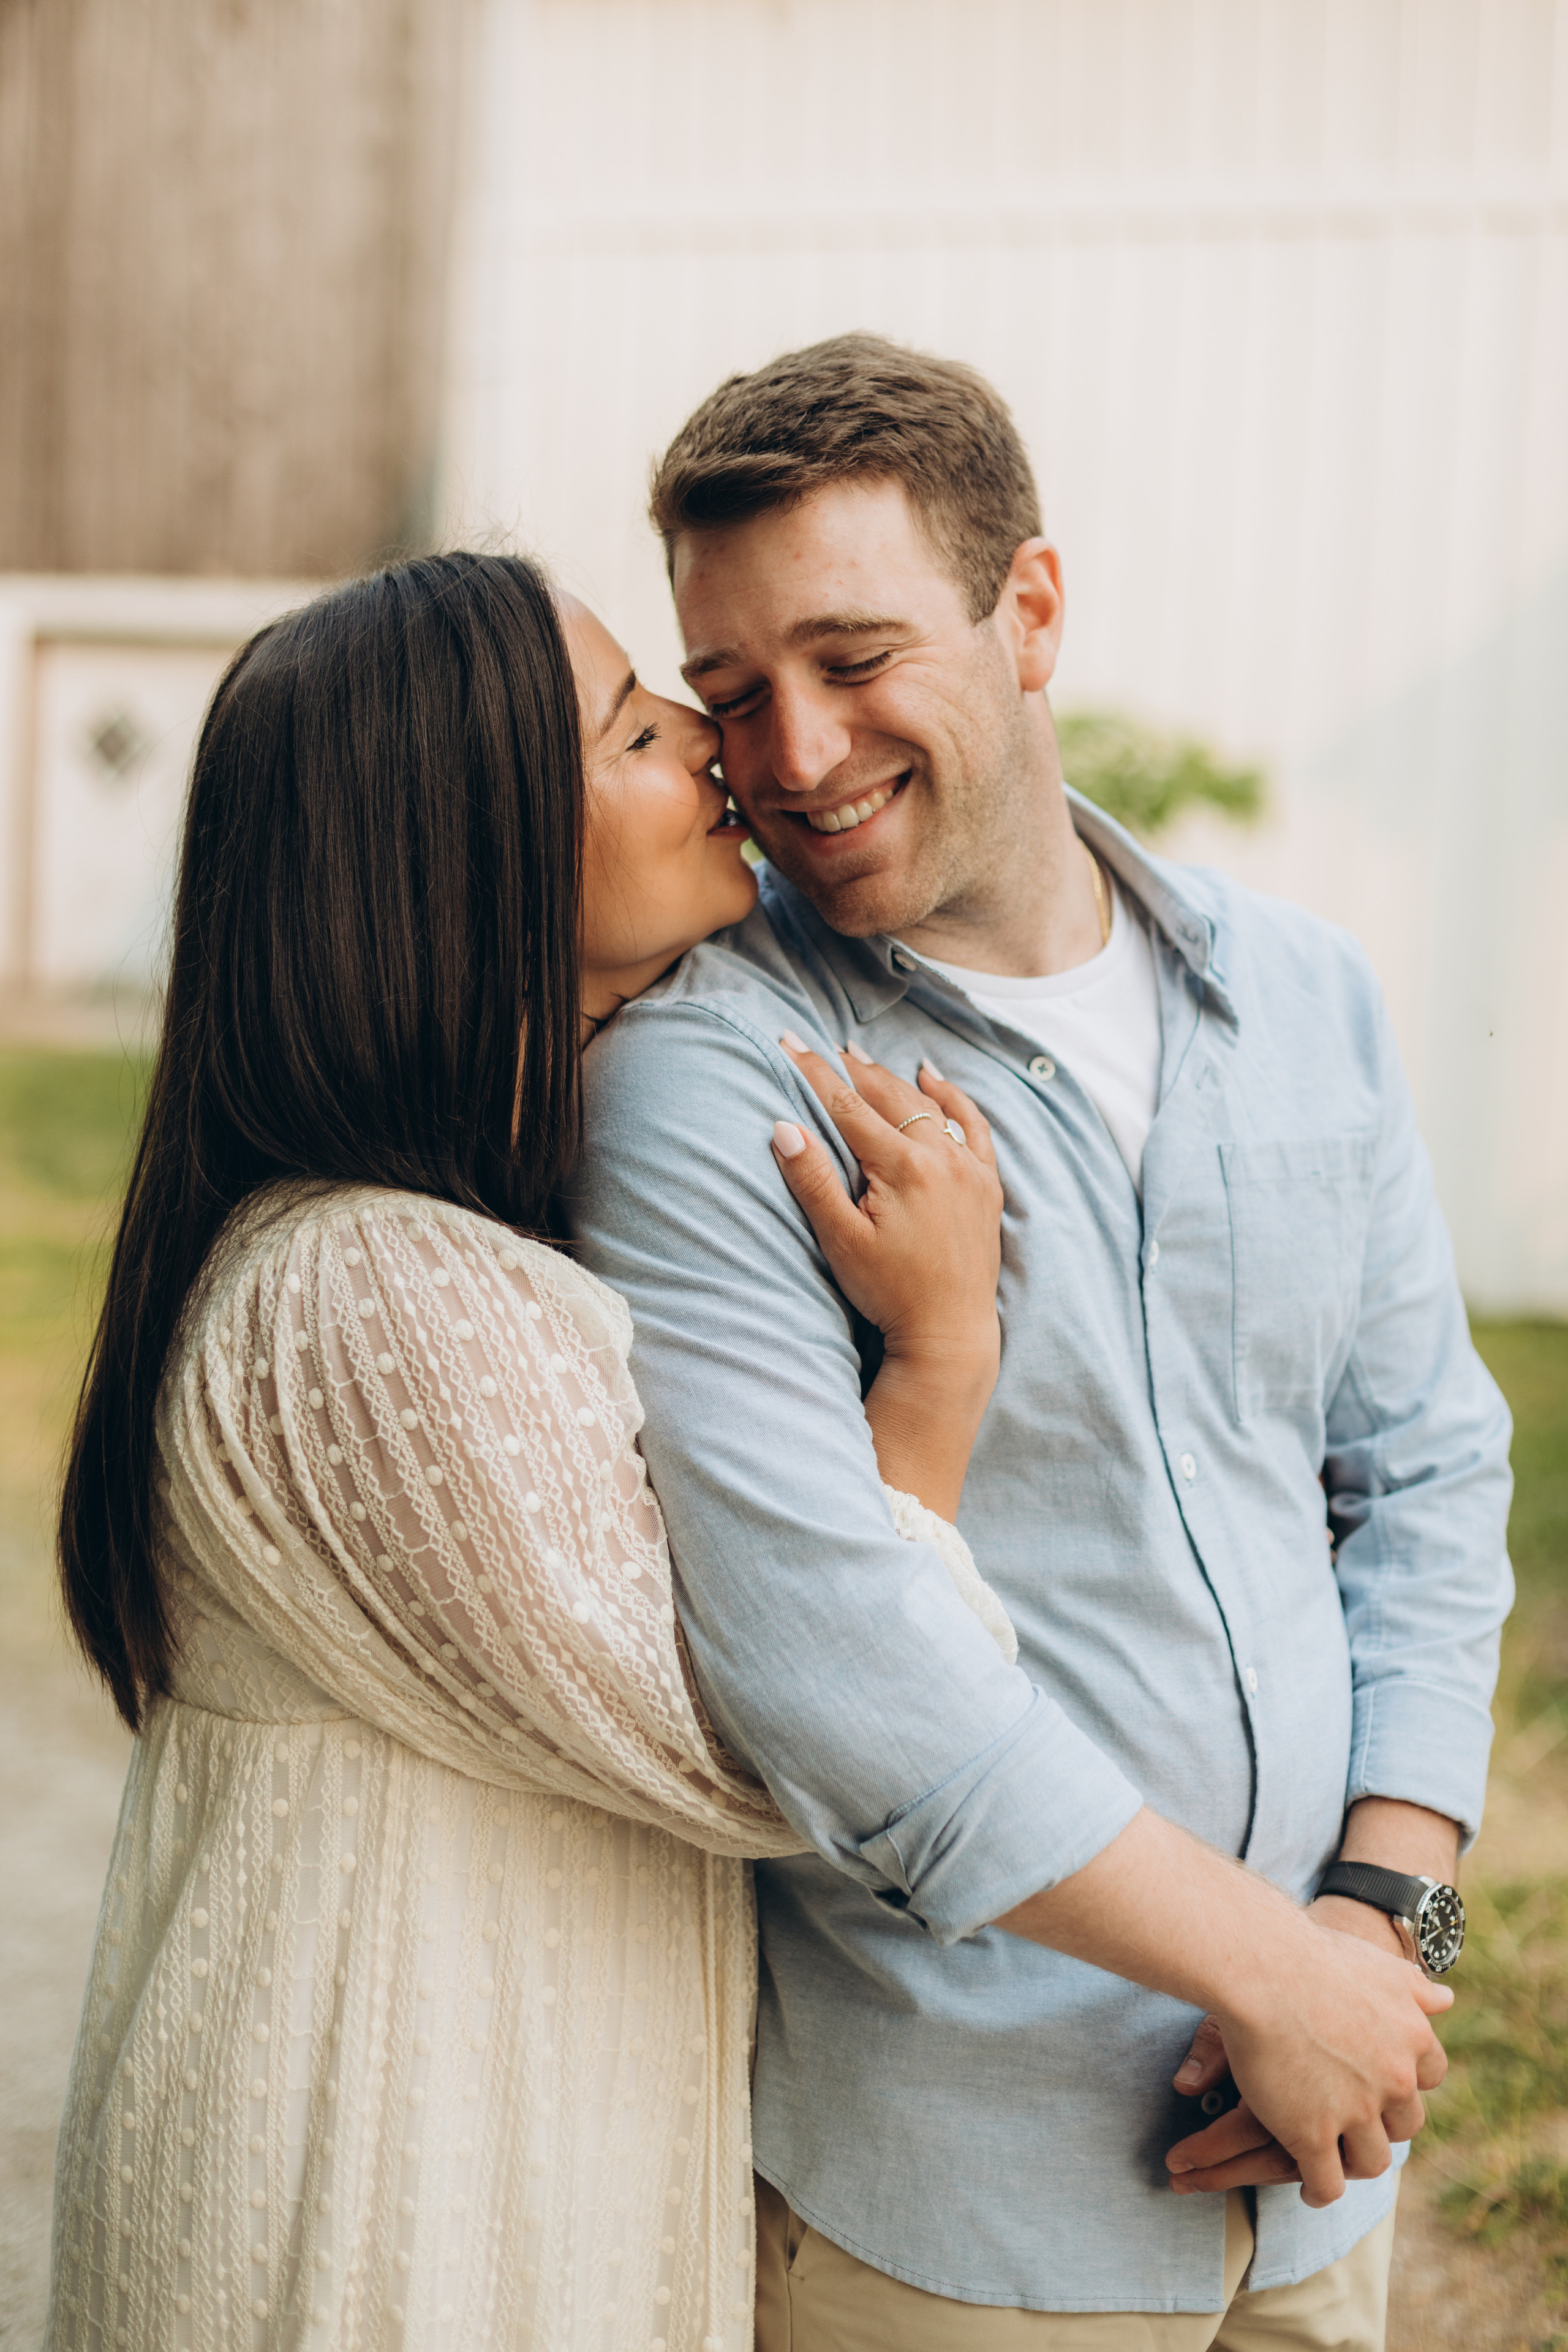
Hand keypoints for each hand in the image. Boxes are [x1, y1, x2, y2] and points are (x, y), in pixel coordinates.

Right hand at [770, 1035, 1002, 1377]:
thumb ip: (813, 1181)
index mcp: (902, 1167)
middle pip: (890, 1096)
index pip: (848, 1105)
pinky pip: (973, 1125)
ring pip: (929, 1106)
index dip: (814, 1071)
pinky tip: (934, 1079)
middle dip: (852, 1069)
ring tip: (863, 1059)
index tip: (789, 1042)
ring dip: (895, 1080)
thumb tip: (783, 1127)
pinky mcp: (986, 1184)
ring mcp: (969, 1169)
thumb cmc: (889, 1291)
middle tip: (823, 1047)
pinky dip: (954, 1098)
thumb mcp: (841, 1240)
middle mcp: (942, 1158)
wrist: (949, 1331)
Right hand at [1164, 1908, 1446, 2199]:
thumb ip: (1415, 1988)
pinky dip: (1319, 2190)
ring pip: (1370, 2161)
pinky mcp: (1311, 2134)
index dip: (1404, 2081)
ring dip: (1354, 2162)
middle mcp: (1394, 2079)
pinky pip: (1326, 2183)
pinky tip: (1307, 2187)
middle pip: (1403, 2125)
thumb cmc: (1312, 1954)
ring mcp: (1355, 2111)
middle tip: (1355, 2124)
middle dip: (1382, 2125)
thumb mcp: (1378, 1964)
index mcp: (1412, 2038)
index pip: (1428, 2078)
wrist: (1261, 1965)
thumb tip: (1447, 2000)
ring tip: (1333, 2161)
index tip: (1383, 2082)